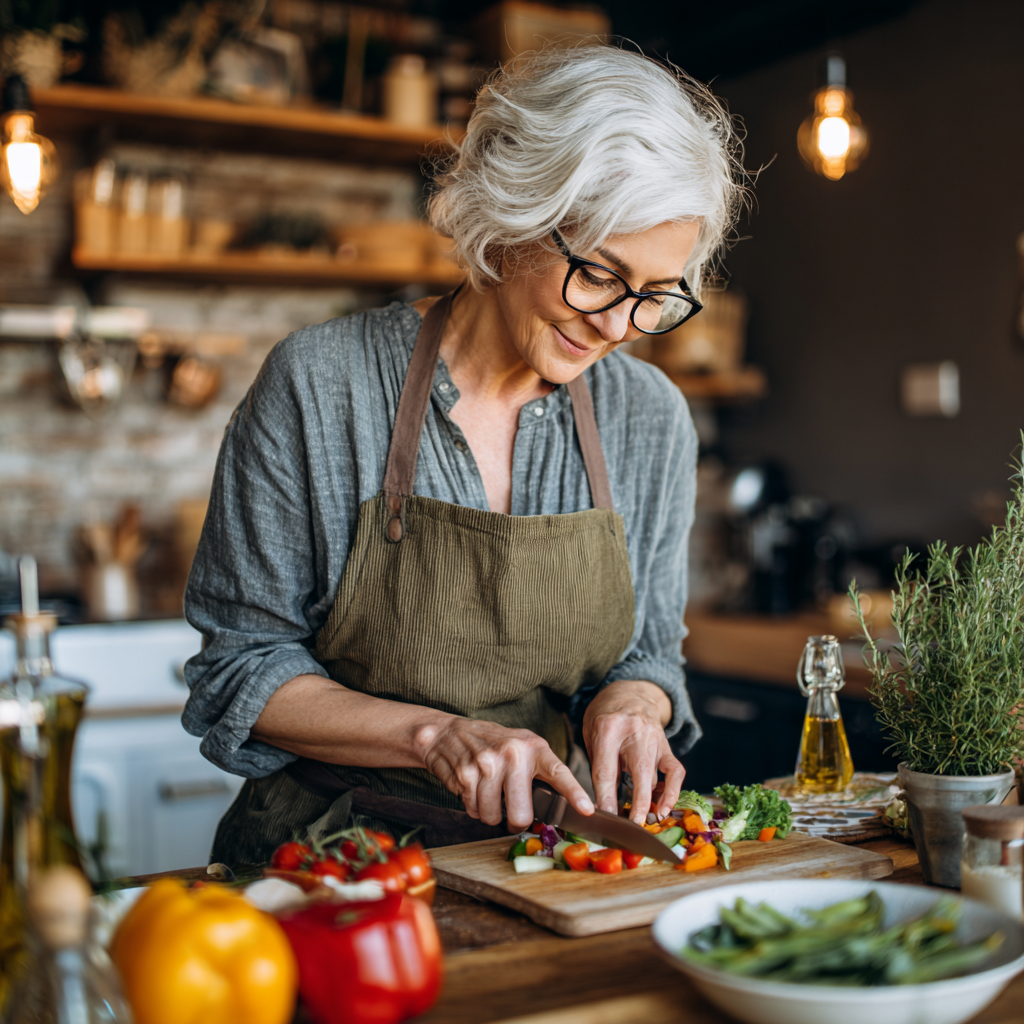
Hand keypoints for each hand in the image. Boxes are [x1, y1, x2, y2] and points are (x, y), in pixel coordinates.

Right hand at [415, 717, 594, 831]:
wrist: (450, 733)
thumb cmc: (492, 744)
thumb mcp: (522, 746)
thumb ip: (539, 771)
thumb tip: (559, 807)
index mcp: (533, 747)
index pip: (558, 772)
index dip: (574, 793)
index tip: (588, 810)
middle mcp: (513, 754)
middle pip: (521, 813)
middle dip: (515, 821)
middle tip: (511, 812)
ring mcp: (488, 764)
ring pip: (493, 816)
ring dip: (489, 813)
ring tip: (487, 791)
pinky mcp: (466, 775)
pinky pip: (473, 810)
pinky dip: (472, 806)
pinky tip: (473, 788)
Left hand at [582, 680, 684, 824]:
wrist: (629, 692)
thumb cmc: (604, 715)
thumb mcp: (591, 733)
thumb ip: (598, 763)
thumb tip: (604, 802)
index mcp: (608, 728)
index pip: (607, 769)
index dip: (606, 797)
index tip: (605, 817)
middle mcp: (634, 732)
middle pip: (639, 772)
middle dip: (637, 803)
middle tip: (633, 826)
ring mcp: (654, 738)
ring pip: (656, 775)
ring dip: (652, 802)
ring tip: (647, 821)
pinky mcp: (667, 745)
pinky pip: (675, 771)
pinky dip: (673, 792)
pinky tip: (665, 808)